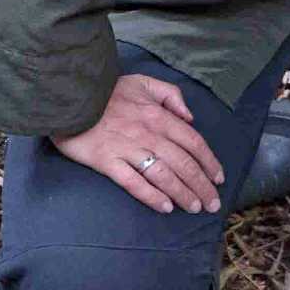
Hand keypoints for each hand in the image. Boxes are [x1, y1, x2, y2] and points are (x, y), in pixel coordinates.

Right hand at [54, 73, 225, 213]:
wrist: (70, 95)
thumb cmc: (108, 90)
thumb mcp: (143, 81)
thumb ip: (170, 95)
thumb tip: (189, 117)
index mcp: (158, 116)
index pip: (193, 142)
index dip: (209, 162)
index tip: (219, 178)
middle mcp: (148, 134)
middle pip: (183, 163)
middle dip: (202, 185)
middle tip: (213, 204)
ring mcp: (128, 149)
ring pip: (163, 176)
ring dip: (183, 193)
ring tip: (194, 208)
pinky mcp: (107, 162)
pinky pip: (134, 183)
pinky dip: (152, 196)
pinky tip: (165, 207)